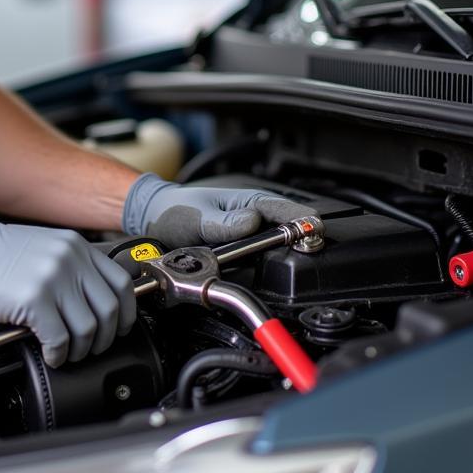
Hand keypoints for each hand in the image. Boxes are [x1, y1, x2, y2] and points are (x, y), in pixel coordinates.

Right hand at [0, 201, 136, 367]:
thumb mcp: (44, 249)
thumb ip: (70, 268)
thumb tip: (92, 305)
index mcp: (75, 246)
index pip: (121, 283)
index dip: (126, 313)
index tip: (119, 328)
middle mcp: (69, 260)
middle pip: (111, 310)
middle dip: (105, 338)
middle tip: (90, 348)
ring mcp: (53, 279)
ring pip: (89, 329)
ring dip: (80, 350)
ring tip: (66, 353)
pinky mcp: (33, 299)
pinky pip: (61, 340)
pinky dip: (59, 355)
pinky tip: (50, 354)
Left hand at [123, 172, 314, 247]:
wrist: (156, 218)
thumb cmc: (175, 209)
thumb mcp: (197, 217)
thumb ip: (223, 223)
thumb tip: (252, 222)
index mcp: (248, 200)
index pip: (285, 209)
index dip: (303, 222)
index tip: (316, 233)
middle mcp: (253, 215)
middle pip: (288, 229)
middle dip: (302, 240)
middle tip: (312, 254)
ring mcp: (249, 232)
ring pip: (278, 243)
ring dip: (288, 252)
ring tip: (300, 263)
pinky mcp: (242, 248)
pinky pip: (263, 255)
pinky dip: (271, 261)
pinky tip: (275, 271)